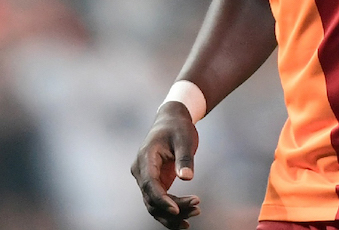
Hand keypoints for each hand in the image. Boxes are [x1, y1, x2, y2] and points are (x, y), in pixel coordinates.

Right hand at [130, 102, 201, 228]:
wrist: (172, 120)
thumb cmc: (178, 127)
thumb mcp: (184, 139)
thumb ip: (184, 158)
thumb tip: (187, 177)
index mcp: (145, 158)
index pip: (149, 184)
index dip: (162, 200)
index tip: (176, 211)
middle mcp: (141, 171)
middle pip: (152, 199)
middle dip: (173, 208)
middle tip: (197, 207)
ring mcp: (146, 179)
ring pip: (154, 205)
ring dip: (173, 214)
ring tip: (196, 212)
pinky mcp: (155, 184)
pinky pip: (160, 203)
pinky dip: (172, 211)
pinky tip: (187, 217)